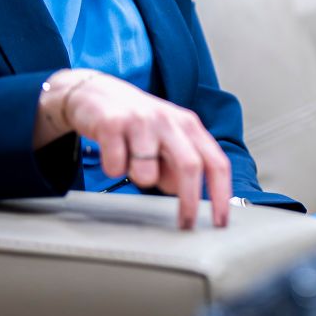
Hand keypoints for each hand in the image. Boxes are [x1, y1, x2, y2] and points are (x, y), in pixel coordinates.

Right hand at [36, 69, 232, 228]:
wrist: (94, 92)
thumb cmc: (136, 121)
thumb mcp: (166, 140)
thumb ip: (178, 166)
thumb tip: (186, 194)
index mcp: (188, 126)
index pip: (216, 162)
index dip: (221, 194)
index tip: (220, 221)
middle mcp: (169, 121)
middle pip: (190, 166)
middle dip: (190, 202)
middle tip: (185, 223)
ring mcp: (141, 121)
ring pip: (147, 173)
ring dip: (138, 178)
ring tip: (130, 161)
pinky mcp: (112, 124)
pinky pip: (116, 167)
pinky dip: (113, 168)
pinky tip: (112, 152)